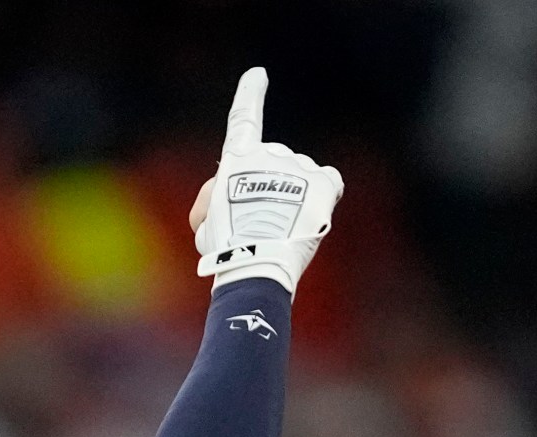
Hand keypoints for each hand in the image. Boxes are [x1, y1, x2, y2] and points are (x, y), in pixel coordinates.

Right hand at [190, 68, 342, 294]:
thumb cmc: (226, 248)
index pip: (244, 118)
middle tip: (256, 225)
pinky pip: (329, 183)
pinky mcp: (325, 183)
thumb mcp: (207, 221)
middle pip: (271, 165)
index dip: (250, 95)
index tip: (257, 75)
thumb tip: (245, 197)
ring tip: (280, 232)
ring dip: (292, 199)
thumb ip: (223, 199)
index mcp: (237, 159)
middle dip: (265, 189)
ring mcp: (300, 166)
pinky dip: (323, 196)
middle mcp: (270, 153)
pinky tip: (311, 214)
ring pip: (299, 178)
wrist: (256, 261)